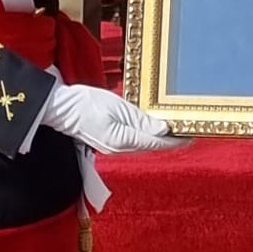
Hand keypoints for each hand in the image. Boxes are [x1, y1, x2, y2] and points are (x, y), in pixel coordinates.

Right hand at [39, 72, 176, 154]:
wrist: (61, 107)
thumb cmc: (86, 103)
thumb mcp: (118, 106)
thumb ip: (141, 120)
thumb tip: (162, 130)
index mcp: (123, 140)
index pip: (157, 143)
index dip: (176, 140)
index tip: (191, 136)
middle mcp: (120, 149)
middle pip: (152, 146)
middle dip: (170, 140)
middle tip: (187, 130)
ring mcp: (113, 147)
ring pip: (143, 145)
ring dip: (159, 139)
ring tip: (174, 129)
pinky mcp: (109, 143)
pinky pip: (133, 141)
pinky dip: (146, 136)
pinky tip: (152, 129)